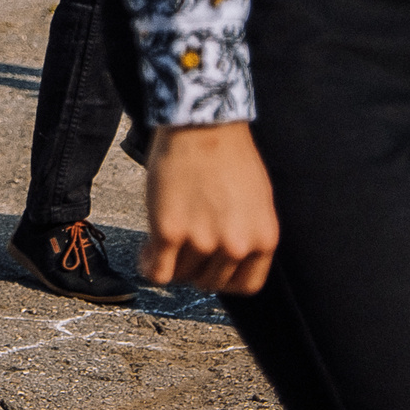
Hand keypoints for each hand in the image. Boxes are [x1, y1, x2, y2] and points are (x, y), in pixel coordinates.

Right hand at [140, 122, 279, 295]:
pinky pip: (156, 271)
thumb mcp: (256, 200)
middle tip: (182, 246)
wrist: (202, 124)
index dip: (224, 277)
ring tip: (162, 242)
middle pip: (209, 281)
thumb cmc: (229, 154)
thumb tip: (226, 257)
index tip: (210, 266)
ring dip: (170, 262)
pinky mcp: (169, 231)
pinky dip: (148, 265)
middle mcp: (236, 245)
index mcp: (263, 239)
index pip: (246, 285)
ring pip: (181, 276)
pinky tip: (146, 251)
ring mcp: (202, 240)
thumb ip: (248, 233)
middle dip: (194, 266)